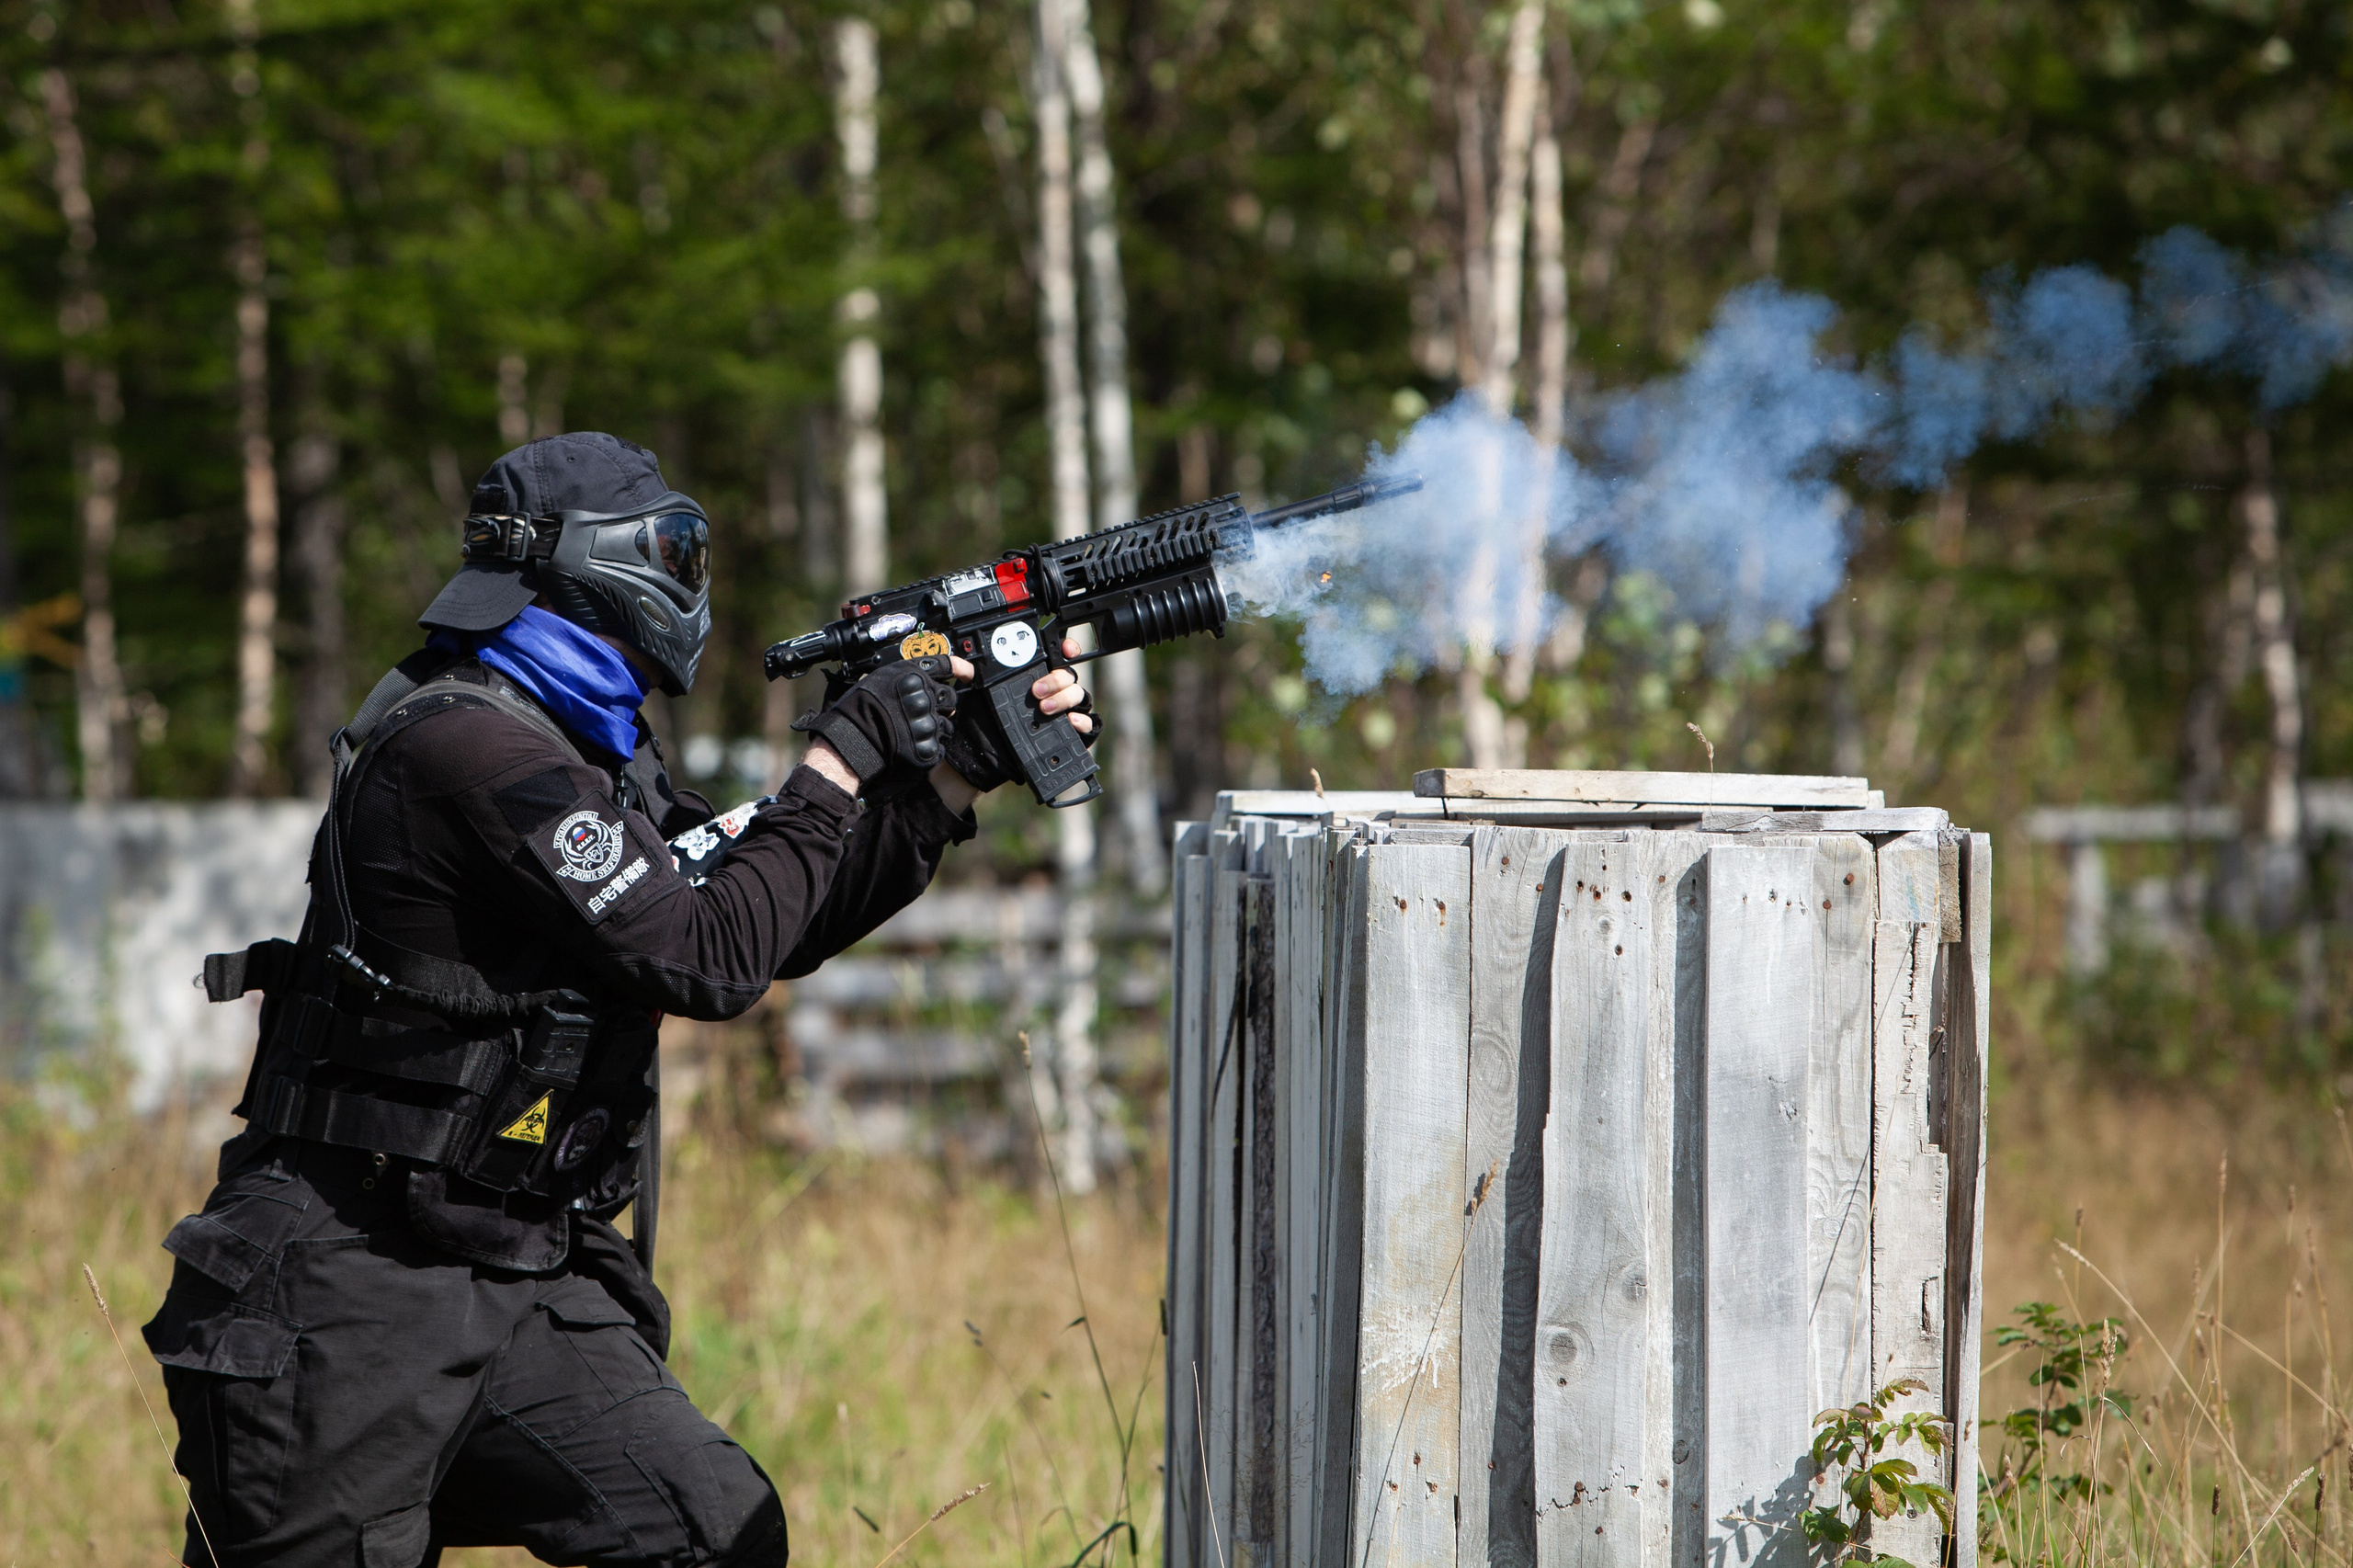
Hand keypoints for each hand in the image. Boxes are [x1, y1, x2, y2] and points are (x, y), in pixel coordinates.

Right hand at [789, 658, 957, 794]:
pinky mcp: (929, 747)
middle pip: (950, 698)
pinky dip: (928, 748)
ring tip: (911, 732)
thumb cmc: (859, 708)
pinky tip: (910, 746)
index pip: (946, 665)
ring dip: (934, 728)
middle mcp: (925, 696)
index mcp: (913, 675)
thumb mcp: (880, 678)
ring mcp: (929, 723)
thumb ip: (907, 677)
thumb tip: (928, 678)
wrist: (851, 740)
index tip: (969, 674)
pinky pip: (939, 746)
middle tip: (924, 712)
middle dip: (942, 705)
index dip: (961, 668)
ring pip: (946, 724)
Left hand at [934, 638, 1095, 800]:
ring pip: (1080, 696)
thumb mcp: (979, 693)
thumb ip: (975, 675)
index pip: (1059, 655)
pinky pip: (1089, 724)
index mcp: (1036, 674)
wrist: (983, 753)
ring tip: (1045, 710)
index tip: (1067, 649)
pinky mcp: (1070, 733)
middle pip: (1070, 676)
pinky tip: (1071, 721)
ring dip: (1065, 699)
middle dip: (1056, 680)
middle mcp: (1053, 691)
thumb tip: (964, 664)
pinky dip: (1084, 721)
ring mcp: (1063, 712)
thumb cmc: (982, 720)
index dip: (1068, 648)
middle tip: (1035, 691)